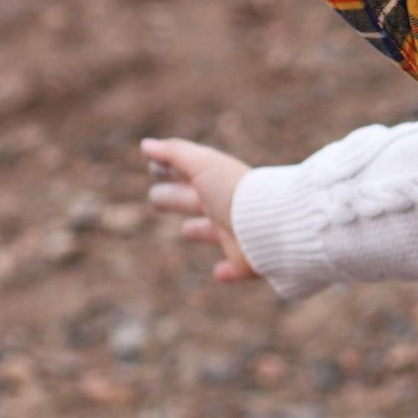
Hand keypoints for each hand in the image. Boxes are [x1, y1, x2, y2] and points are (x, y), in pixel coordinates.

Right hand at [139, 137, 257, 282]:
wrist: (271, 224)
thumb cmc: (234, 192)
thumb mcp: (203, 165)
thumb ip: (175, 153)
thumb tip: (147, 144)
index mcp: (216, 182)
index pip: (187, 173)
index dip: (169, 169)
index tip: (153, 167)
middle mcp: (226, 207)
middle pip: (194, 201)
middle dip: (175, 198)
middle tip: (154, 198)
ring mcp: (237, 234)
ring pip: (213, 232)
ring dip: (200, 230)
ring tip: (186, 230)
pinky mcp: (245, 261)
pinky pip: (234, 267)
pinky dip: (225, 271)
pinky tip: (217, 273)